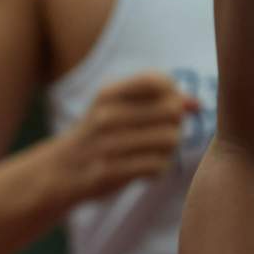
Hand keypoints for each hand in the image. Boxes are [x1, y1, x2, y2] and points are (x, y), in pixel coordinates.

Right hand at [46, 71, 195, 205]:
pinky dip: (159, 169)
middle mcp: (106, 115)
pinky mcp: (110, 172)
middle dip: (176, 124)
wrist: (58, 171)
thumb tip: (196, 104)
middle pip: (172, 111)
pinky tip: (146, 170)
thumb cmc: (97, 136)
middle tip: (163, 135)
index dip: (173, 93)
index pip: (159, 81)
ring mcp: (107, 144)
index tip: (165, 107)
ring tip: (155, 154)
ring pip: (170, 140)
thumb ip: (156, 100)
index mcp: (108, 93)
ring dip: (170, 150)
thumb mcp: (115, 107)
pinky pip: (158, 166)